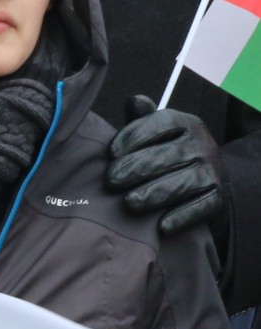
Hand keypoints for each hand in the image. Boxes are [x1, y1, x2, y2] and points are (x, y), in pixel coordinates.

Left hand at [107, 96, 222, 236]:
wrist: (206, 178)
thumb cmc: (166, 152)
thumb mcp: (155, 132)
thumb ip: (142, 118)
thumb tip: (135, 102)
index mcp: (184, 123)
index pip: (157, 125)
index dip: (131, 138)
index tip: (110, 154)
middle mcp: (201, 144)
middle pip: (165, 156)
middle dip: (134, 169)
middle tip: (110, 182)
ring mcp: (212, 170)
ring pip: (181, 183)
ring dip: (153, 194)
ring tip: (128, 202)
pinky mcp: (218, 196)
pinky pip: (201, 207)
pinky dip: (181, 217)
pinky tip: (160, 226)